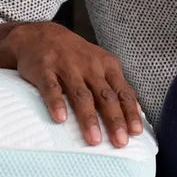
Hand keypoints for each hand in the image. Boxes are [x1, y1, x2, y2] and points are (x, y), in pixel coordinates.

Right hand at [7, 22, 142, 147]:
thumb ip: (116, 86)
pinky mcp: (44, 69)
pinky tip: (60, 118)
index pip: (122, 92)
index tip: (135, 133)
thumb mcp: (100, 64)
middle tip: (120, 142)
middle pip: (105, 96)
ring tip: (94, 140)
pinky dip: (56, 102)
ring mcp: (66, 66)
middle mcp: (90, 65)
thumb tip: (136, 111)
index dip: (130, 112)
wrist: (40, 34)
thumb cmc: (76, 56)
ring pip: (81, 95)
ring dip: (88, 118)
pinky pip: (51, 87)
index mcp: (107, 65)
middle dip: (114, 120)